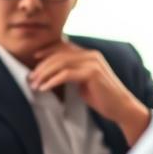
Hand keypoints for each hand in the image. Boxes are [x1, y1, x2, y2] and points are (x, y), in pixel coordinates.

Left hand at [29, 42, 151, 145]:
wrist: (121, 107)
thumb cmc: (102, 97)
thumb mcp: (84, 81)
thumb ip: (73, 72)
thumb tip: (53, 72)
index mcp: (89, 54)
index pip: (64, 46)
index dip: (48, 50)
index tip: (34, 58)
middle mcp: (91, 54)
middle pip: (60, 54)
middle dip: (42, 66)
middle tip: (31, 77)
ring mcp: (92, 62)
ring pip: (61, 63)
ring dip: (44, 74)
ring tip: (35, 84)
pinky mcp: (92, 73)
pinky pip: (66, 74)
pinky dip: (52, 81)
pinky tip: (44, 88)